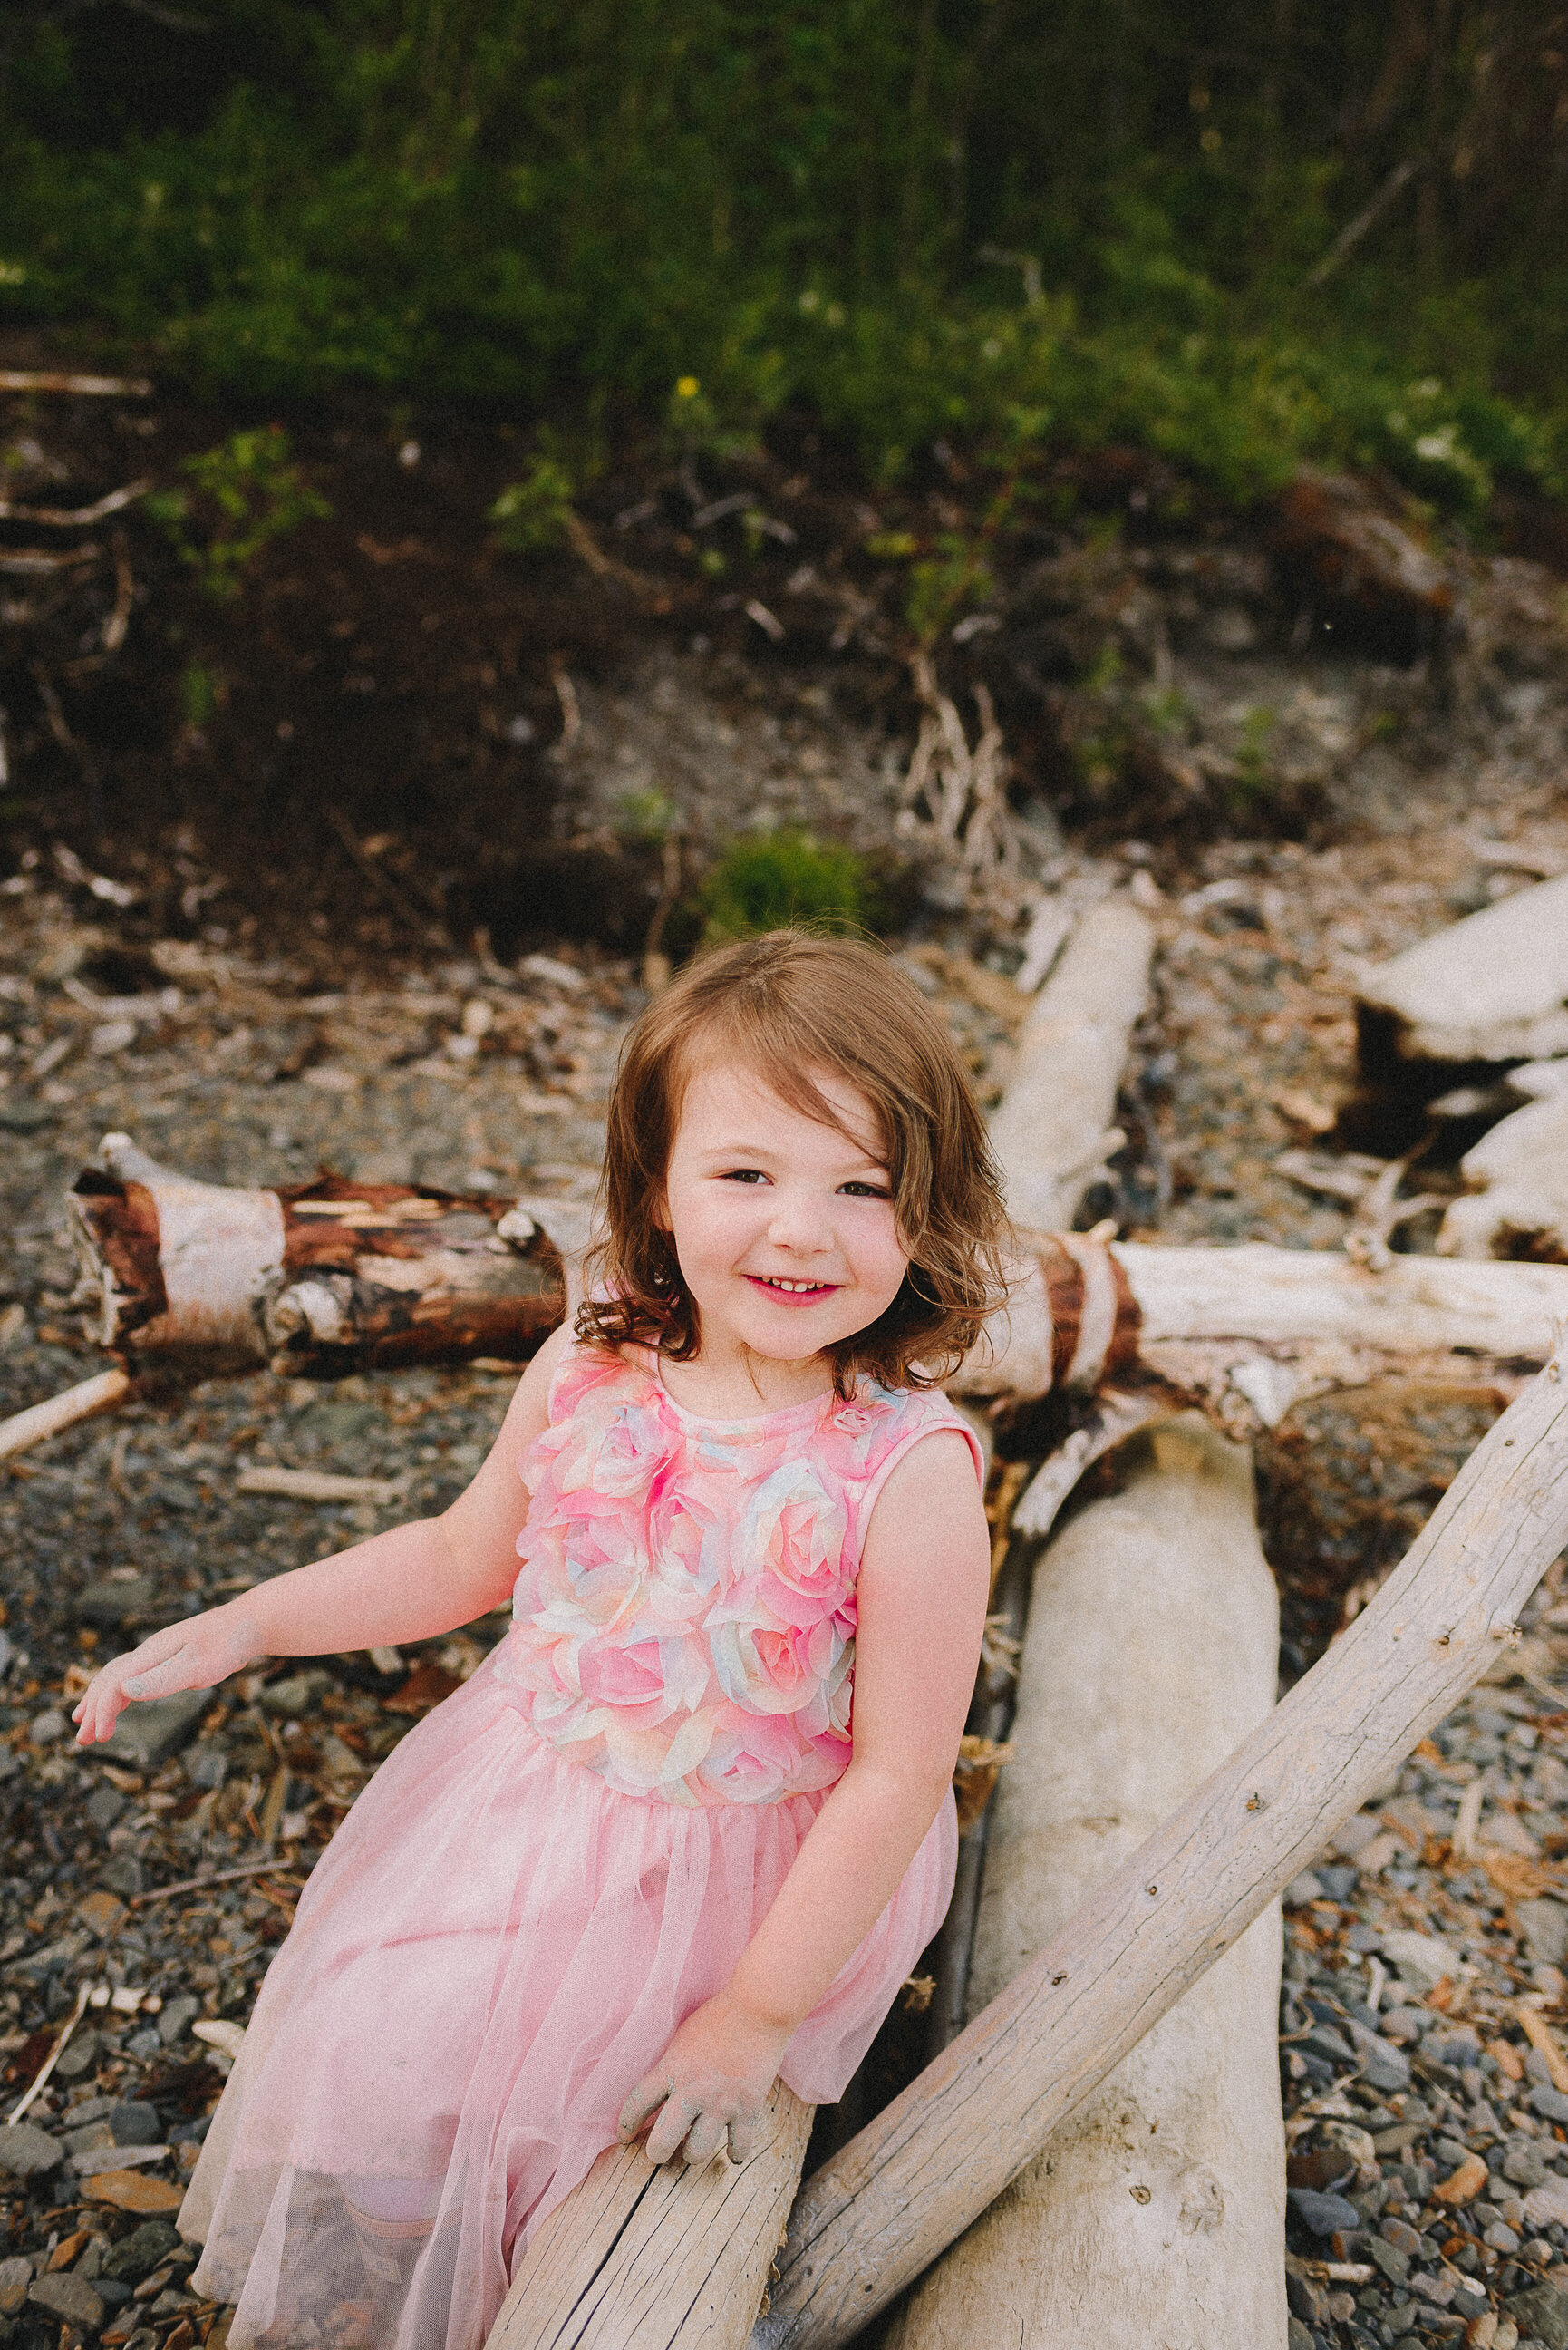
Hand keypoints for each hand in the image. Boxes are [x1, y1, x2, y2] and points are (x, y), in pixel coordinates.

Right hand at [71, 1605, 264, 1746]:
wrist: (249, 1623)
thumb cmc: (226, 1645)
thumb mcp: (197, 1666)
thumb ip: (162, 1680)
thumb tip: (124, 1692)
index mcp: (150, 1653)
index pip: (114, 1684)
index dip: (103, 1711)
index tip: (101, 1738)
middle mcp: (149, 1652)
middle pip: (109, 1680)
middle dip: (93, 1710)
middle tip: (82, 1741)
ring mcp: (158, 1654)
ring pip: (118, 1677)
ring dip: (101, 1702)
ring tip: (87, 1726)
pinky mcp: (169, 1659)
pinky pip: (135, 1676)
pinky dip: (120, 1693)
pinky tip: (121, 1703)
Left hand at [617, 1991, 790, 2166]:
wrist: (758, 2008)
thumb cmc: (719, 2015)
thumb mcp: (683, 2037)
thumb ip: (672, 2066)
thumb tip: (663, 2093)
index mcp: (671, 2069)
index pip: (636, 2104)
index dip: (626, 2125)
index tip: (625, 2136)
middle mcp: (692, 2090)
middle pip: (662, 2140)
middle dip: (657, 2153)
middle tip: (660, 2153)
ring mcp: (721, 2102)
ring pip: (698, 2151)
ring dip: (694, 2153)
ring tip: (695, 2147)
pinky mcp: (748, 2107)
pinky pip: (739, 2145)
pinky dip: (735, 2153)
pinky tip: (732, 2152)